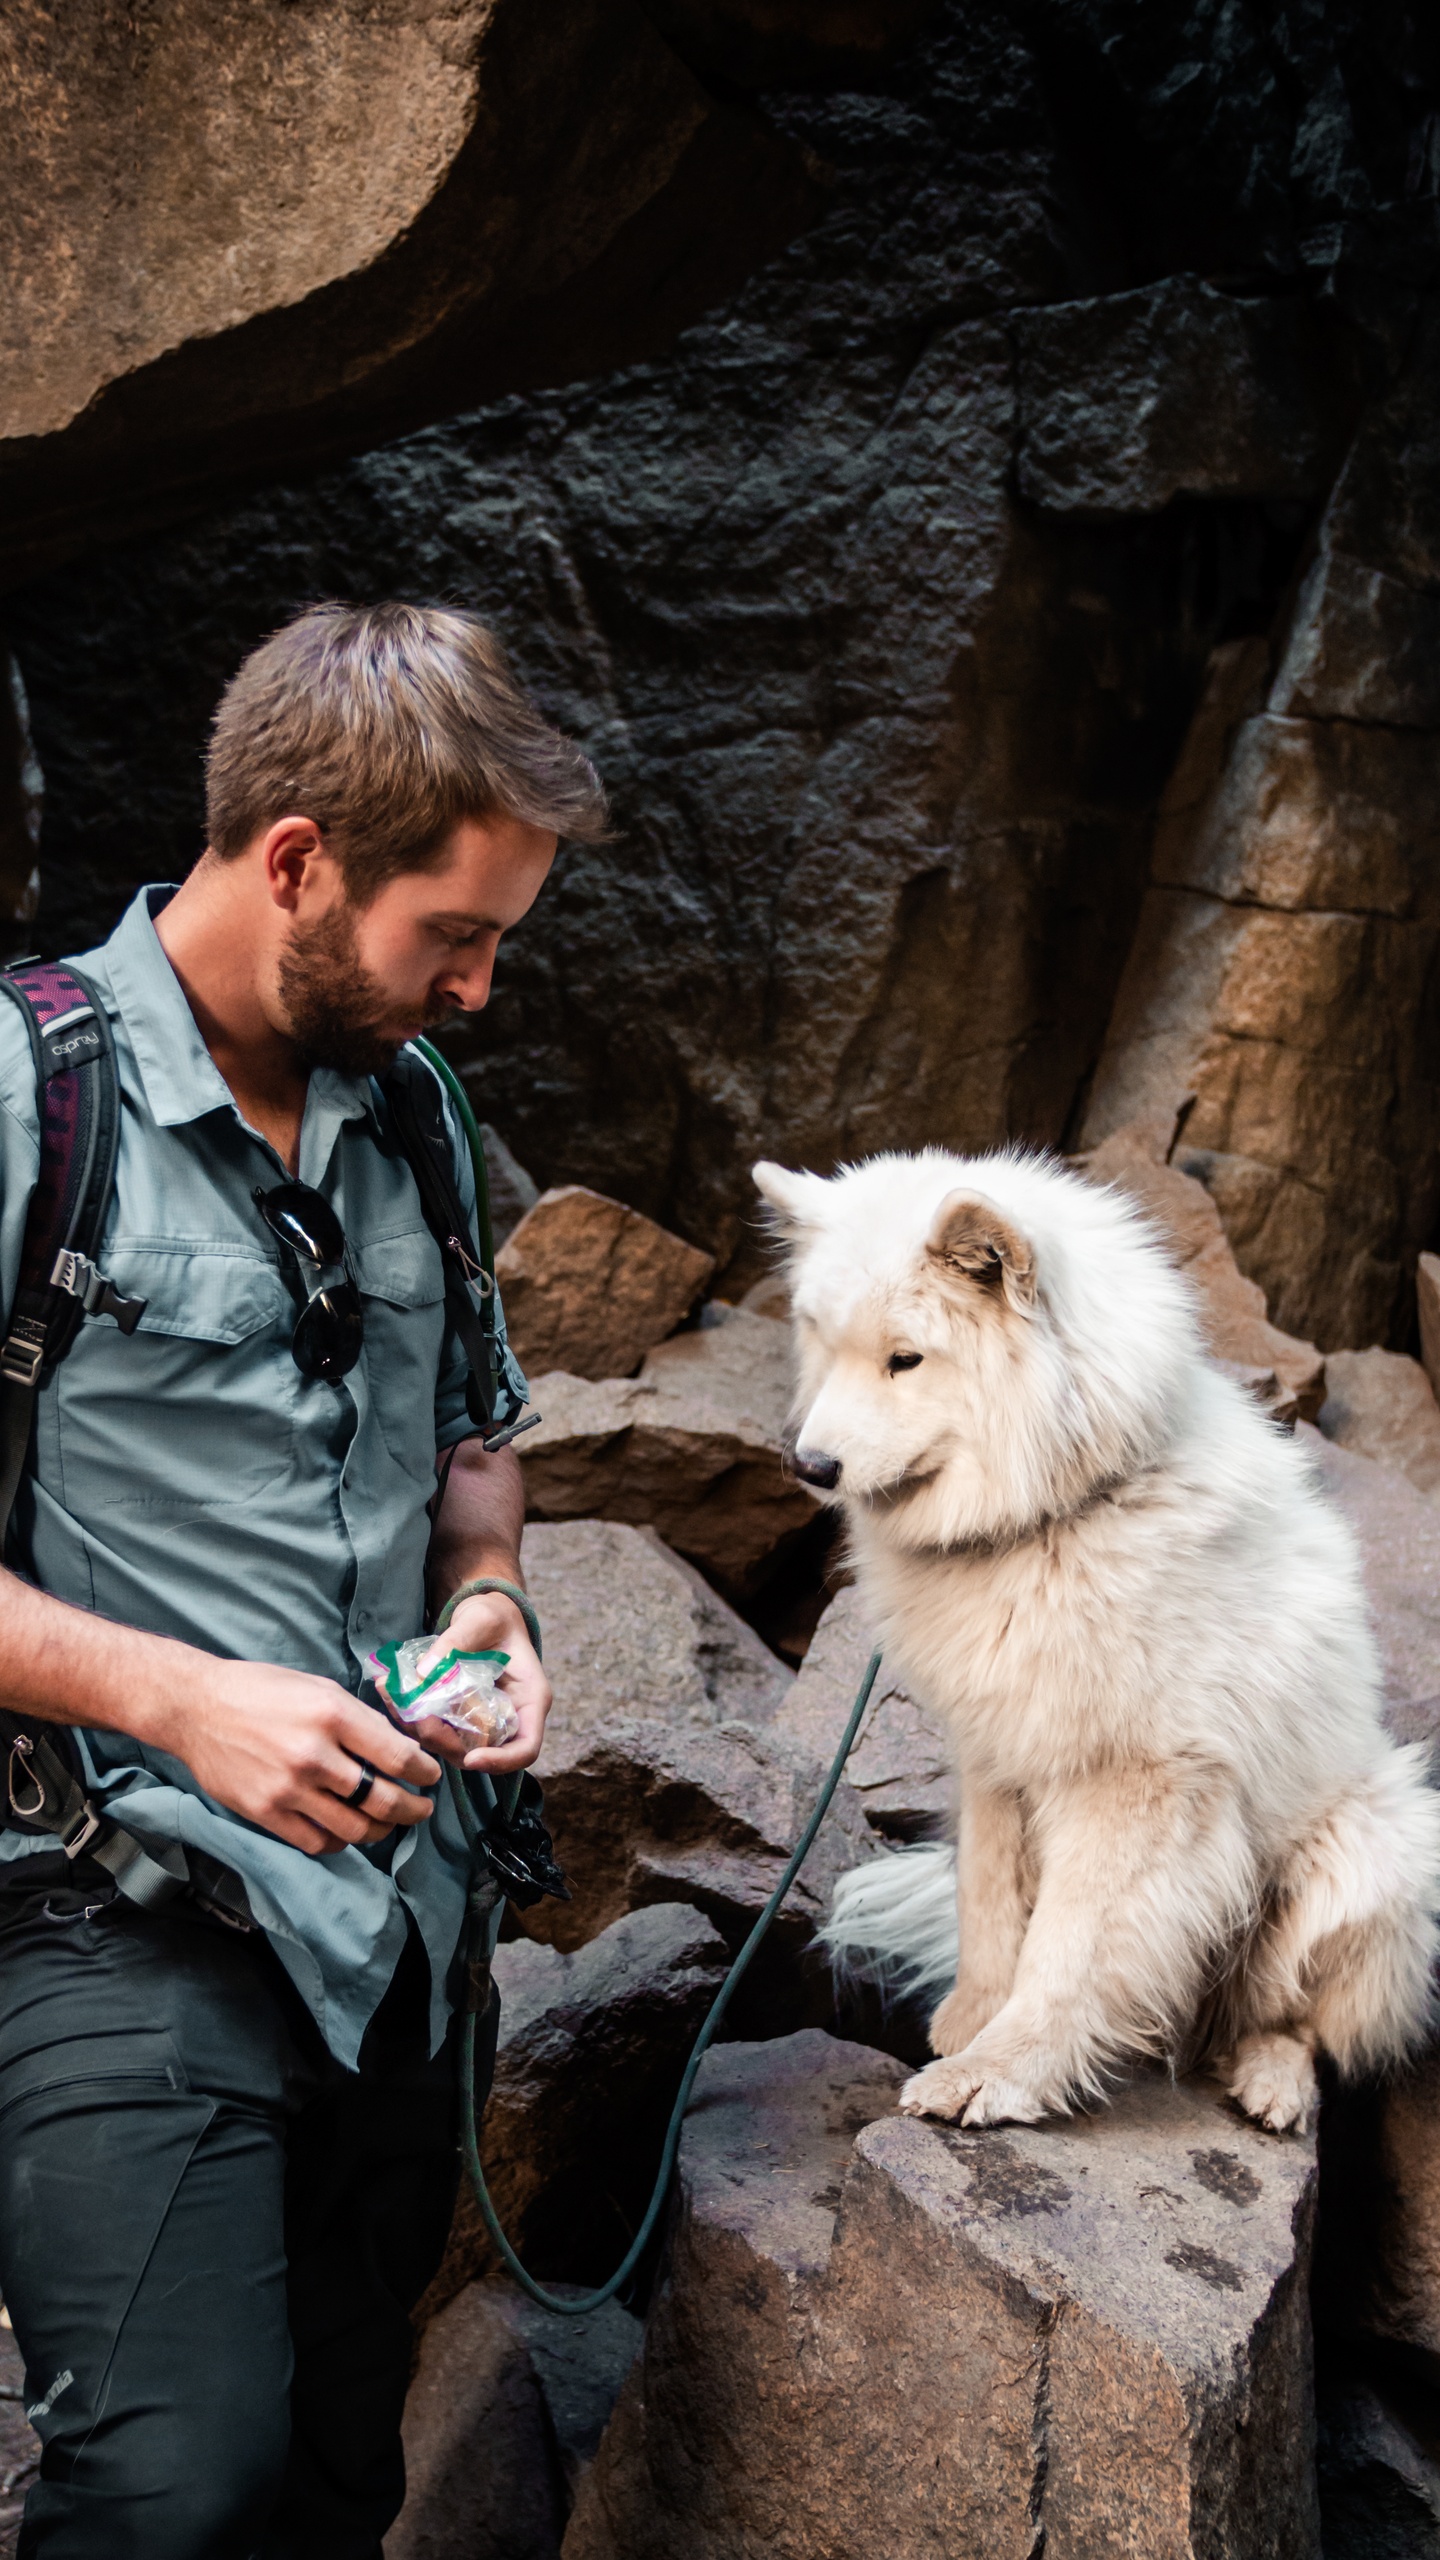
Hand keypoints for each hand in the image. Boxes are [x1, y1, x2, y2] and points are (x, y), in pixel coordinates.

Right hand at [160, 1659, 441, 1856]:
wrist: (196, 1708)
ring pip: (354, 1828)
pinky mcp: (265, 1812)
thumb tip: (401, 1748)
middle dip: (413, 1809)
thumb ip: (360, 1719)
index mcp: (332, 1715)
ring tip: (387, 1823)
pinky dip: (339, 1842)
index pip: (398, 1757)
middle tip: (421, 1809)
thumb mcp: (319, 1688)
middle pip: (383, 1800)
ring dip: (380, 1830)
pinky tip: (345, 1830)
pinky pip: (317, 1842)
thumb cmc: (261, 1691)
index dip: (424, 1773)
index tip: (430, 1777)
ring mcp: (288, 1788)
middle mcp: (314, 1755)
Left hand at [405, 1589, 551, 1777]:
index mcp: (529, 1699)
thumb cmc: (493, 1617)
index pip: (525, 1747)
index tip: (472, 1757)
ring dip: (422, 1731)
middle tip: (415, 1717)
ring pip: (453, 1745)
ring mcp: (482, 1721)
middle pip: (482, 1752)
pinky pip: (438, 1729)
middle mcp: (508, 1718)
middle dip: (445, 1742)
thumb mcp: (480, 1619)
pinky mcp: (458, 1718)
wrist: (483, 1618)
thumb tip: (425, 1669)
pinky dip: (414, 1718)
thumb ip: (457, 1640)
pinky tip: (392, 1693)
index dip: (501, 1761)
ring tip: (393, 1697)